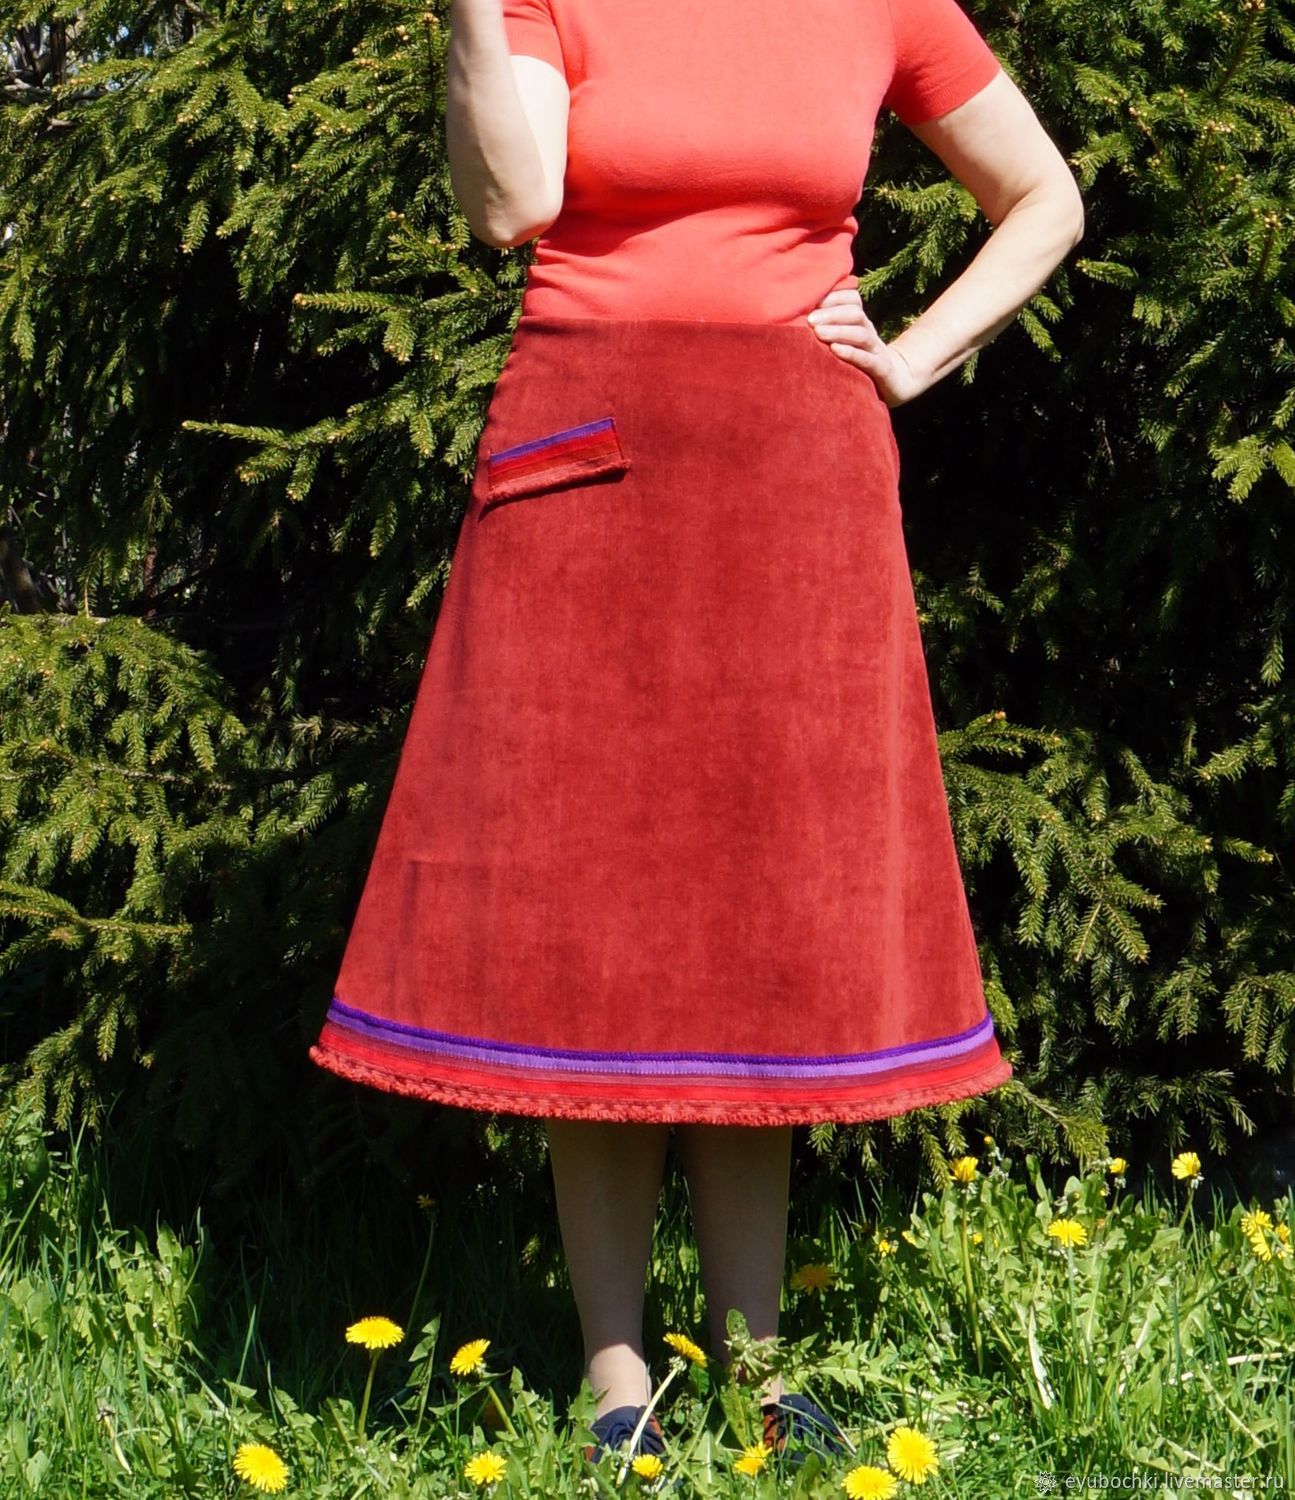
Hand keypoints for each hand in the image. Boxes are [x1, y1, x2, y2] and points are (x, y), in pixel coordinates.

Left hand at [806, 288, 925, 407]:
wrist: (894, 382)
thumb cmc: (858, 360)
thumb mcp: (845, 341)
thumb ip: (828, 328)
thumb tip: (799, 317)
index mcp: (860, 322)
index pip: (852, 299)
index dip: (834, 297)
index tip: (812, 301)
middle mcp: (869, 332)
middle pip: (855, 314)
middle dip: (831, 314)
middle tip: (810, 320)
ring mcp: (876, 350)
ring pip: (860, 334)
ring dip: (838, 331)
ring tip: (818, 332)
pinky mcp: (881, 368)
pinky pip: (867, 359)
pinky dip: (851, 353)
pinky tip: (835, 350)